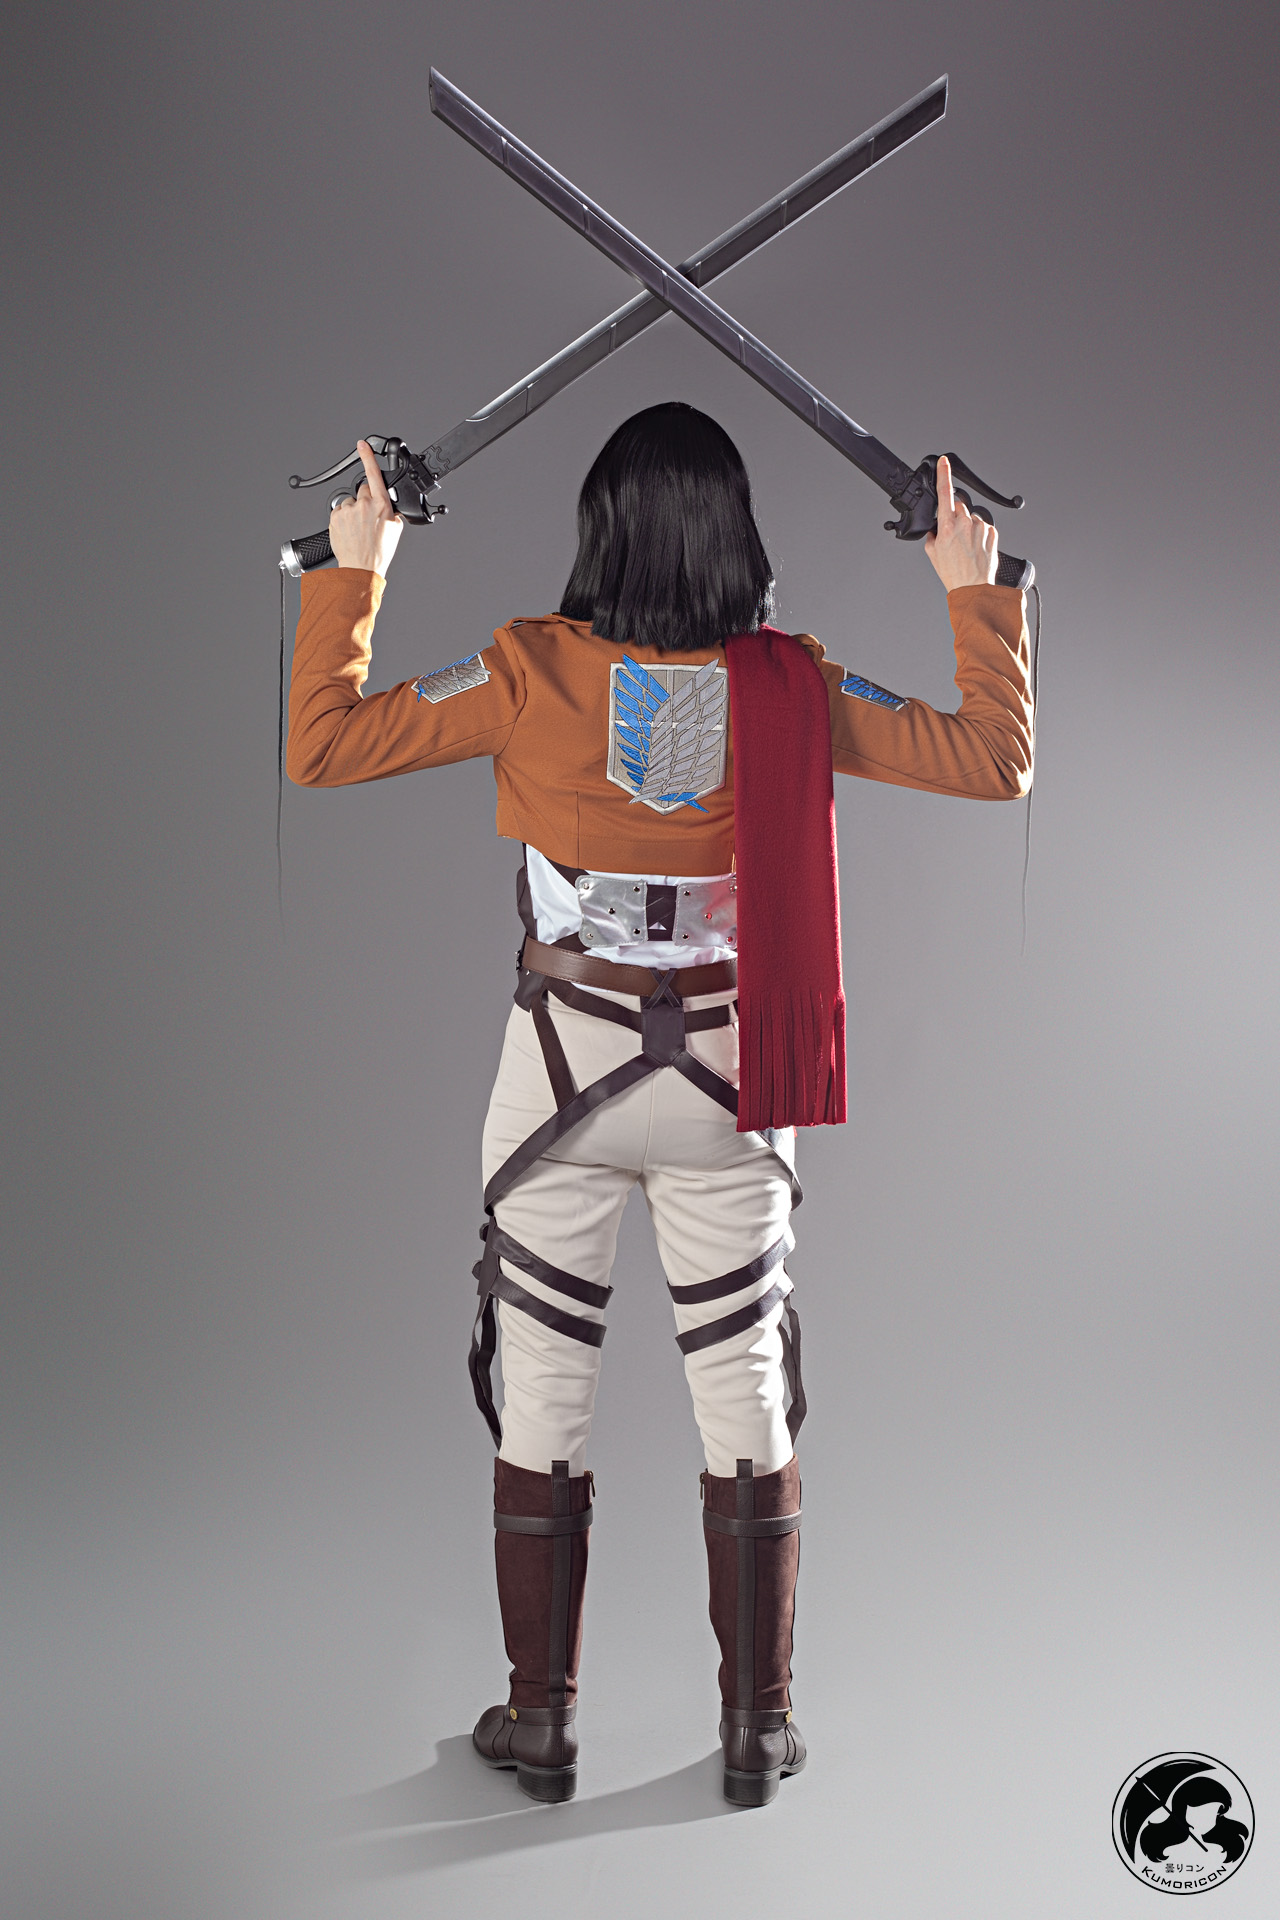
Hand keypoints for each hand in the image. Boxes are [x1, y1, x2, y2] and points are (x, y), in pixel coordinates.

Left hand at [329, 440, 403, 575]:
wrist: (361, 568)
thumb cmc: (379, 553)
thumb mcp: (396, 530)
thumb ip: (392, 512)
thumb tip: (389, 507)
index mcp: (381, 505)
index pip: (373, 474)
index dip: (368, 456)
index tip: (362, 444)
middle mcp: (364, 504)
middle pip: (362, 490)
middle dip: (365, 500)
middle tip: (367, 518)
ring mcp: (348, 511)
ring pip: (349, 502)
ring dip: (353, 511)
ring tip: (357, 529)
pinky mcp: (335, 518)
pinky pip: (339, 512)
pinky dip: (343, 519)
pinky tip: (349, 531)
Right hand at [924, 454, 997, 591]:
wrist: (973, 587)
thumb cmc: (954, 574)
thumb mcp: (933, 554)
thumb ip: (933, 536)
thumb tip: (934, 530)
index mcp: (947, 526)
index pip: (945, 493)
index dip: (944, 474)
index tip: (944, 462)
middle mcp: (965, 523)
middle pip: (959, 507)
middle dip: (955, 517)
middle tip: (953, 537)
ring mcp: (980, 527)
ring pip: (972, 517)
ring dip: (968, 527)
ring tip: (966, 547)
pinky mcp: (992, 533)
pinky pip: (984, 527)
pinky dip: (979, 534)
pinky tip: (976, 548)